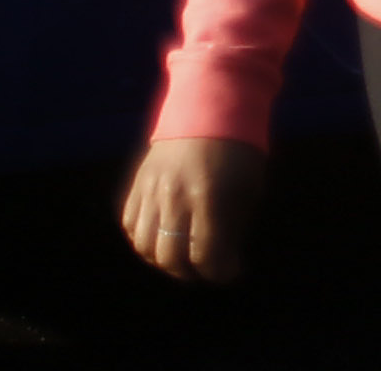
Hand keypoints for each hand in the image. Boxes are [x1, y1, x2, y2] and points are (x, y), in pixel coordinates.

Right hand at [120, 134, 262, 282]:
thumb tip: (225, 262)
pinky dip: (144, 240)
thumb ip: (234, 226)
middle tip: (204, 271)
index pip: (205, 254)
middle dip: (189, 272)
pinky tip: (162, 240)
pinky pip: (131, 225)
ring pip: (144, 245)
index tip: (228, 274)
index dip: (218, 273)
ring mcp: (151, 190)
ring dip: (163, 261)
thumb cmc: (238, 148)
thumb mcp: (248, 186)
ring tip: (182, 260)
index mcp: (208, 196)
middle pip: (170, 256)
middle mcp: (174, 196)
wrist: (208, 106)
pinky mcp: (138, 183)